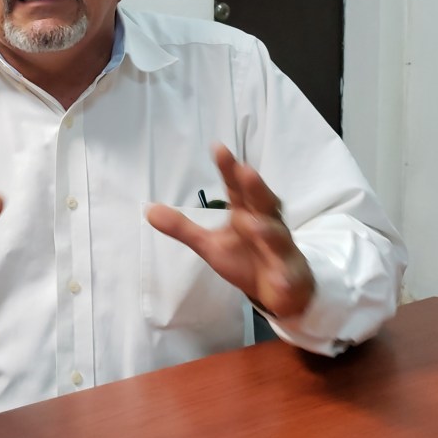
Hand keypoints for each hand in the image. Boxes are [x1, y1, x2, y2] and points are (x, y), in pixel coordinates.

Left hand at [145, 145, 314, 318]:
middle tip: (245, 171)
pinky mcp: (289, 275)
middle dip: (255, 188)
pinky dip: (284, 276)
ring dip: (267, 230)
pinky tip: (279, 279)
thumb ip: (182, 227)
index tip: (218, 147)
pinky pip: (287, 275)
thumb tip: (148, 210)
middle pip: (263, 203)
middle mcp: (267, 224)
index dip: (229, 168)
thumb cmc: (246, 258)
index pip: (237, 187)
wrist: (281, 289)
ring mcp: (281, 249)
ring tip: (253, 225)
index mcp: (247, 212)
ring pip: (277, 237)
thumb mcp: (209, 245)